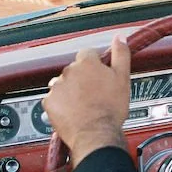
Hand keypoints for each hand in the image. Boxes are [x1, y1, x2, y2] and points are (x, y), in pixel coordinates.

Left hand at [43, 37, 130, 162]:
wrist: (96, 134)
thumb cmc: (110, 109)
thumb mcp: (123, 78)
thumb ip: (121, 54)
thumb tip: (120, 37)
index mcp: (87, 63)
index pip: (88, 54)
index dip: (95, 64)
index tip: (99, 75)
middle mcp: (69, 72)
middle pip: (75, 70)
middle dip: (82, 79)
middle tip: (94, 94)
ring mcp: (57, 87)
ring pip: (64, 84)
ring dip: (71, 91)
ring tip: (83, 105)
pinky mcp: (49, 102)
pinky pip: (54, 99)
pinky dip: (61, 104)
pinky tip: (73, 112)